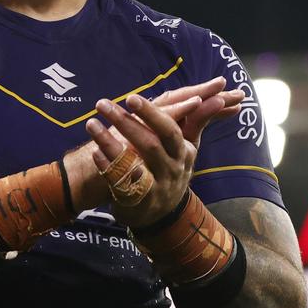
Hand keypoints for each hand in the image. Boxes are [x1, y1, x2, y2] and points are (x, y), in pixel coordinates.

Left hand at [84, 79, 243, 227]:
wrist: (163, 214)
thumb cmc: (170, 170)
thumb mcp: (186, 147)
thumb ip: (196, 120)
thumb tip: (216, 93)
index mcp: (183, 152)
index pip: (170, 129)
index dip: (151, 113)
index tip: (132, 97)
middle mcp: (171, 169)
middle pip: (152, 144)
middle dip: (127, 123)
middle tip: (104, 104)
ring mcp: (156, 187)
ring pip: (133, 163)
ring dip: (109, 141)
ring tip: (92, 123)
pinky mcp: (139, 201)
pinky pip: (121, 182)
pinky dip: (108, 166)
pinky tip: (94, 152)